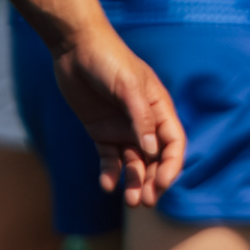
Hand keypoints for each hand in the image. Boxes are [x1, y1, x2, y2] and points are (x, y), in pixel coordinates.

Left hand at [52, 24, 182, 206]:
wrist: (76, 47)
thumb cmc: (109, 60)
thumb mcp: (128, 87)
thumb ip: (141, 119)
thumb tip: (153, 151)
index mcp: (159, 110)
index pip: (173, 144)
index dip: (172, 166)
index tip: (164, 184)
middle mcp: (144, 123)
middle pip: (156, 159)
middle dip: (154, 181)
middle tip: (147, 201)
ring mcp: (122, 128)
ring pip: (134, 163)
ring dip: (135, 182)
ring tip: (131, 201)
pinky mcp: (101, 131)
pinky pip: (109, 158)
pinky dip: (110, 173)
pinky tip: (107, 184)